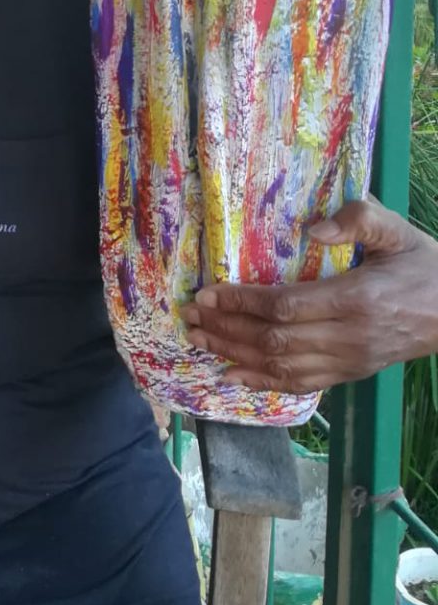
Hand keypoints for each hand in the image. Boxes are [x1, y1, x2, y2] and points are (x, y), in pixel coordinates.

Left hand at [181, 200, 437, 393]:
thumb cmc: (422, 265)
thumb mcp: (397, 231)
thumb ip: (358, 219)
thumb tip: (312, 229)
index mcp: (357, 298)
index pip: (286, 306)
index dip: (242, 302)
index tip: (209, 293)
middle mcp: (349, 336)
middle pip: (275, 340)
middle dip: (227, 329)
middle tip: (190, 316)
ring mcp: (350, 360)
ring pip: (282, 366)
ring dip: (235, 354)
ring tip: (198, 340)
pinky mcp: (350, 373)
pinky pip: (301, 384)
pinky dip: (263, 382)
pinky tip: (233, 375)